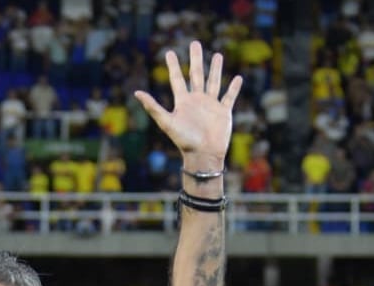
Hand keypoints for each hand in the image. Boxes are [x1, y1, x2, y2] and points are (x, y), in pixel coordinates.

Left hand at [133, 41, 241, 171]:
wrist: (203, 155)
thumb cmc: (184, 140)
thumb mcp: (166, 122)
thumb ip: (152, 107)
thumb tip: (136, 93)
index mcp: (183, 101)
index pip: (177, 79)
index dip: (173, 66)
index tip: (169, 52)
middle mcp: (197, 100)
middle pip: (196, 75)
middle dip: (196, 59)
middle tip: (195, 43)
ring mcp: (211, 105)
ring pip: (214, 82)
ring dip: (216, 69)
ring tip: (218, 55)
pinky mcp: (223, 112)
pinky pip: (229, 97)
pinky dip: (234, 88)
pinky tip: (237, 78)